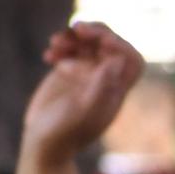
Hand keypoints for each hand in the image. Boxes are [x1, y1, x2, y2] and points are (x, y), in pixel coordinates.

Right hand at [21, 24, 144, 168]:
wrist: (43, 144)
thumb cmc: (63, 133)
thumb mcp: (82, 112)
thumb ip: (100, 87)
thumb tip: (115, 62)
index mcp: (115, 90)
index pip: (130, 59)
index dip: (119, 44)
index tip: (99, 40)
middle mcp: (104, 80)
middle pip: (110, 44)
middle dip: (95, 32)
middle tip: (76, 28)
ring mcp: (86, 74)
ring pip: (88, 42)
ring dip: (73, 36)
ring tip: (55, 43)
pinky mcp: (68, 72)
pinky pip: (70, 49)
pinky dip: (60, 45)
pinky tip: (47, 56)